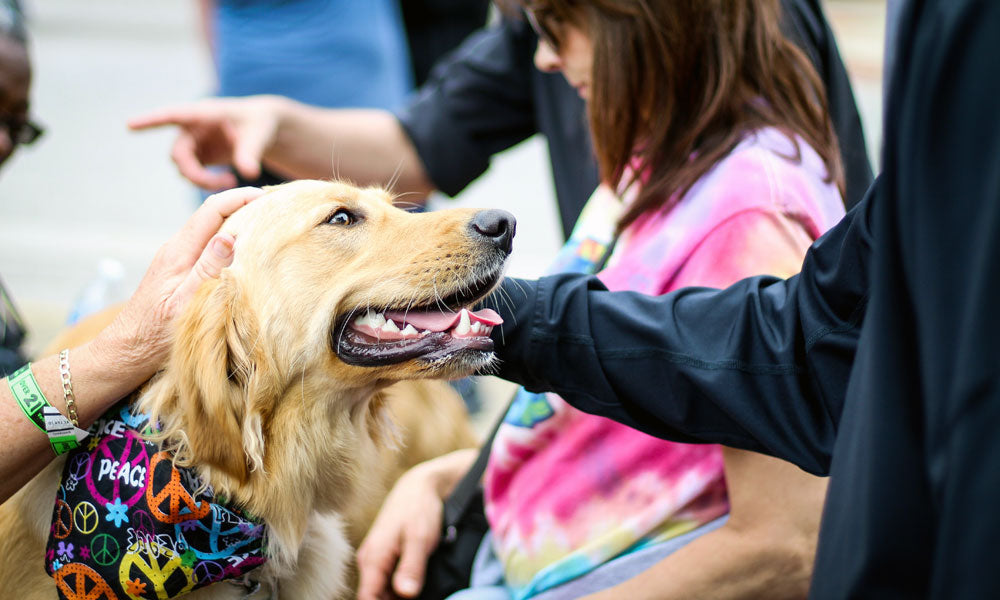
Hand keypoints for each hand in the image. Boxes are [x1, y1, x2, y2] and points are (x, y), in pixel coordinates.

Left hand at [89, 187, 263, 388]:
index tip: (268, 197)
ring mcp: (177, 260)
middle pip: (213, 215)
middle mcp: (176, 249)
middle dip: (244, 206)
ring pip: (211, 231)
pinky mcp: (180, 272)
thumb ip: (206, 270)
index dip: (240, 197)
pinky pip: (208, 247)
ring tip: (267, 226)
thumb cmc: (154, 334)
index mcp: (178, 251)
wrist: (126, 352)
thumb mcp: (185, 303)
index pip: (212, 210)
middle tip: (276, 208)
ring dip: (238, 223)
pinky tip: (246, 252)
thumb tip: (229, 236)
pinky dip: (230, 242)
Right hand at [128, 96, 284, 189]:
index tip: (129, 125)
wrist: (265, 129)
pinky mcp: (199, 156)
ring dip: (203, 179)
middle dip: (195, 174)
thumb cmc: (261, 123)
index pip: (173, 115)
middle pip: (179, 154)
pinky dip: (207, 182)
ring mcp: (194, 143)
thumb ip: (251, 153)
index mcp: (204, 113)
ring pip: (184, 167)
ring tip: (231, 181)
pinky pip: (193, 173)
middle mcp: (193, 128)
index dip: (151, 120)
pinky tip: (228, 181)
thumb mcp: (260, 134)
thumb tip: (249, 174)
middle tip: (225, 184)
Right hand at [357, 450, 475, 599]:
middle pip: (375, 597)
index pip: (367, 598)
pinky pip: (388, 581)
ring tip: (419, 593)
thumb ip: (411, 567)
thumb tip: (405, 594)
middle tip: (418, 597)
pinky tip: (415, 587)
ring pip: (382, 591)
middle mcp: (369, 561)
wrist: (419, 486)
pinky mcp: (387, 557)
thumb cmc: (419, 509)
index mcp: (373, 559)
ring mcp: (377, 559)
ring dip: (397, 598)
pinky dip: (400, 588)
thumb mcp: (419, 538)